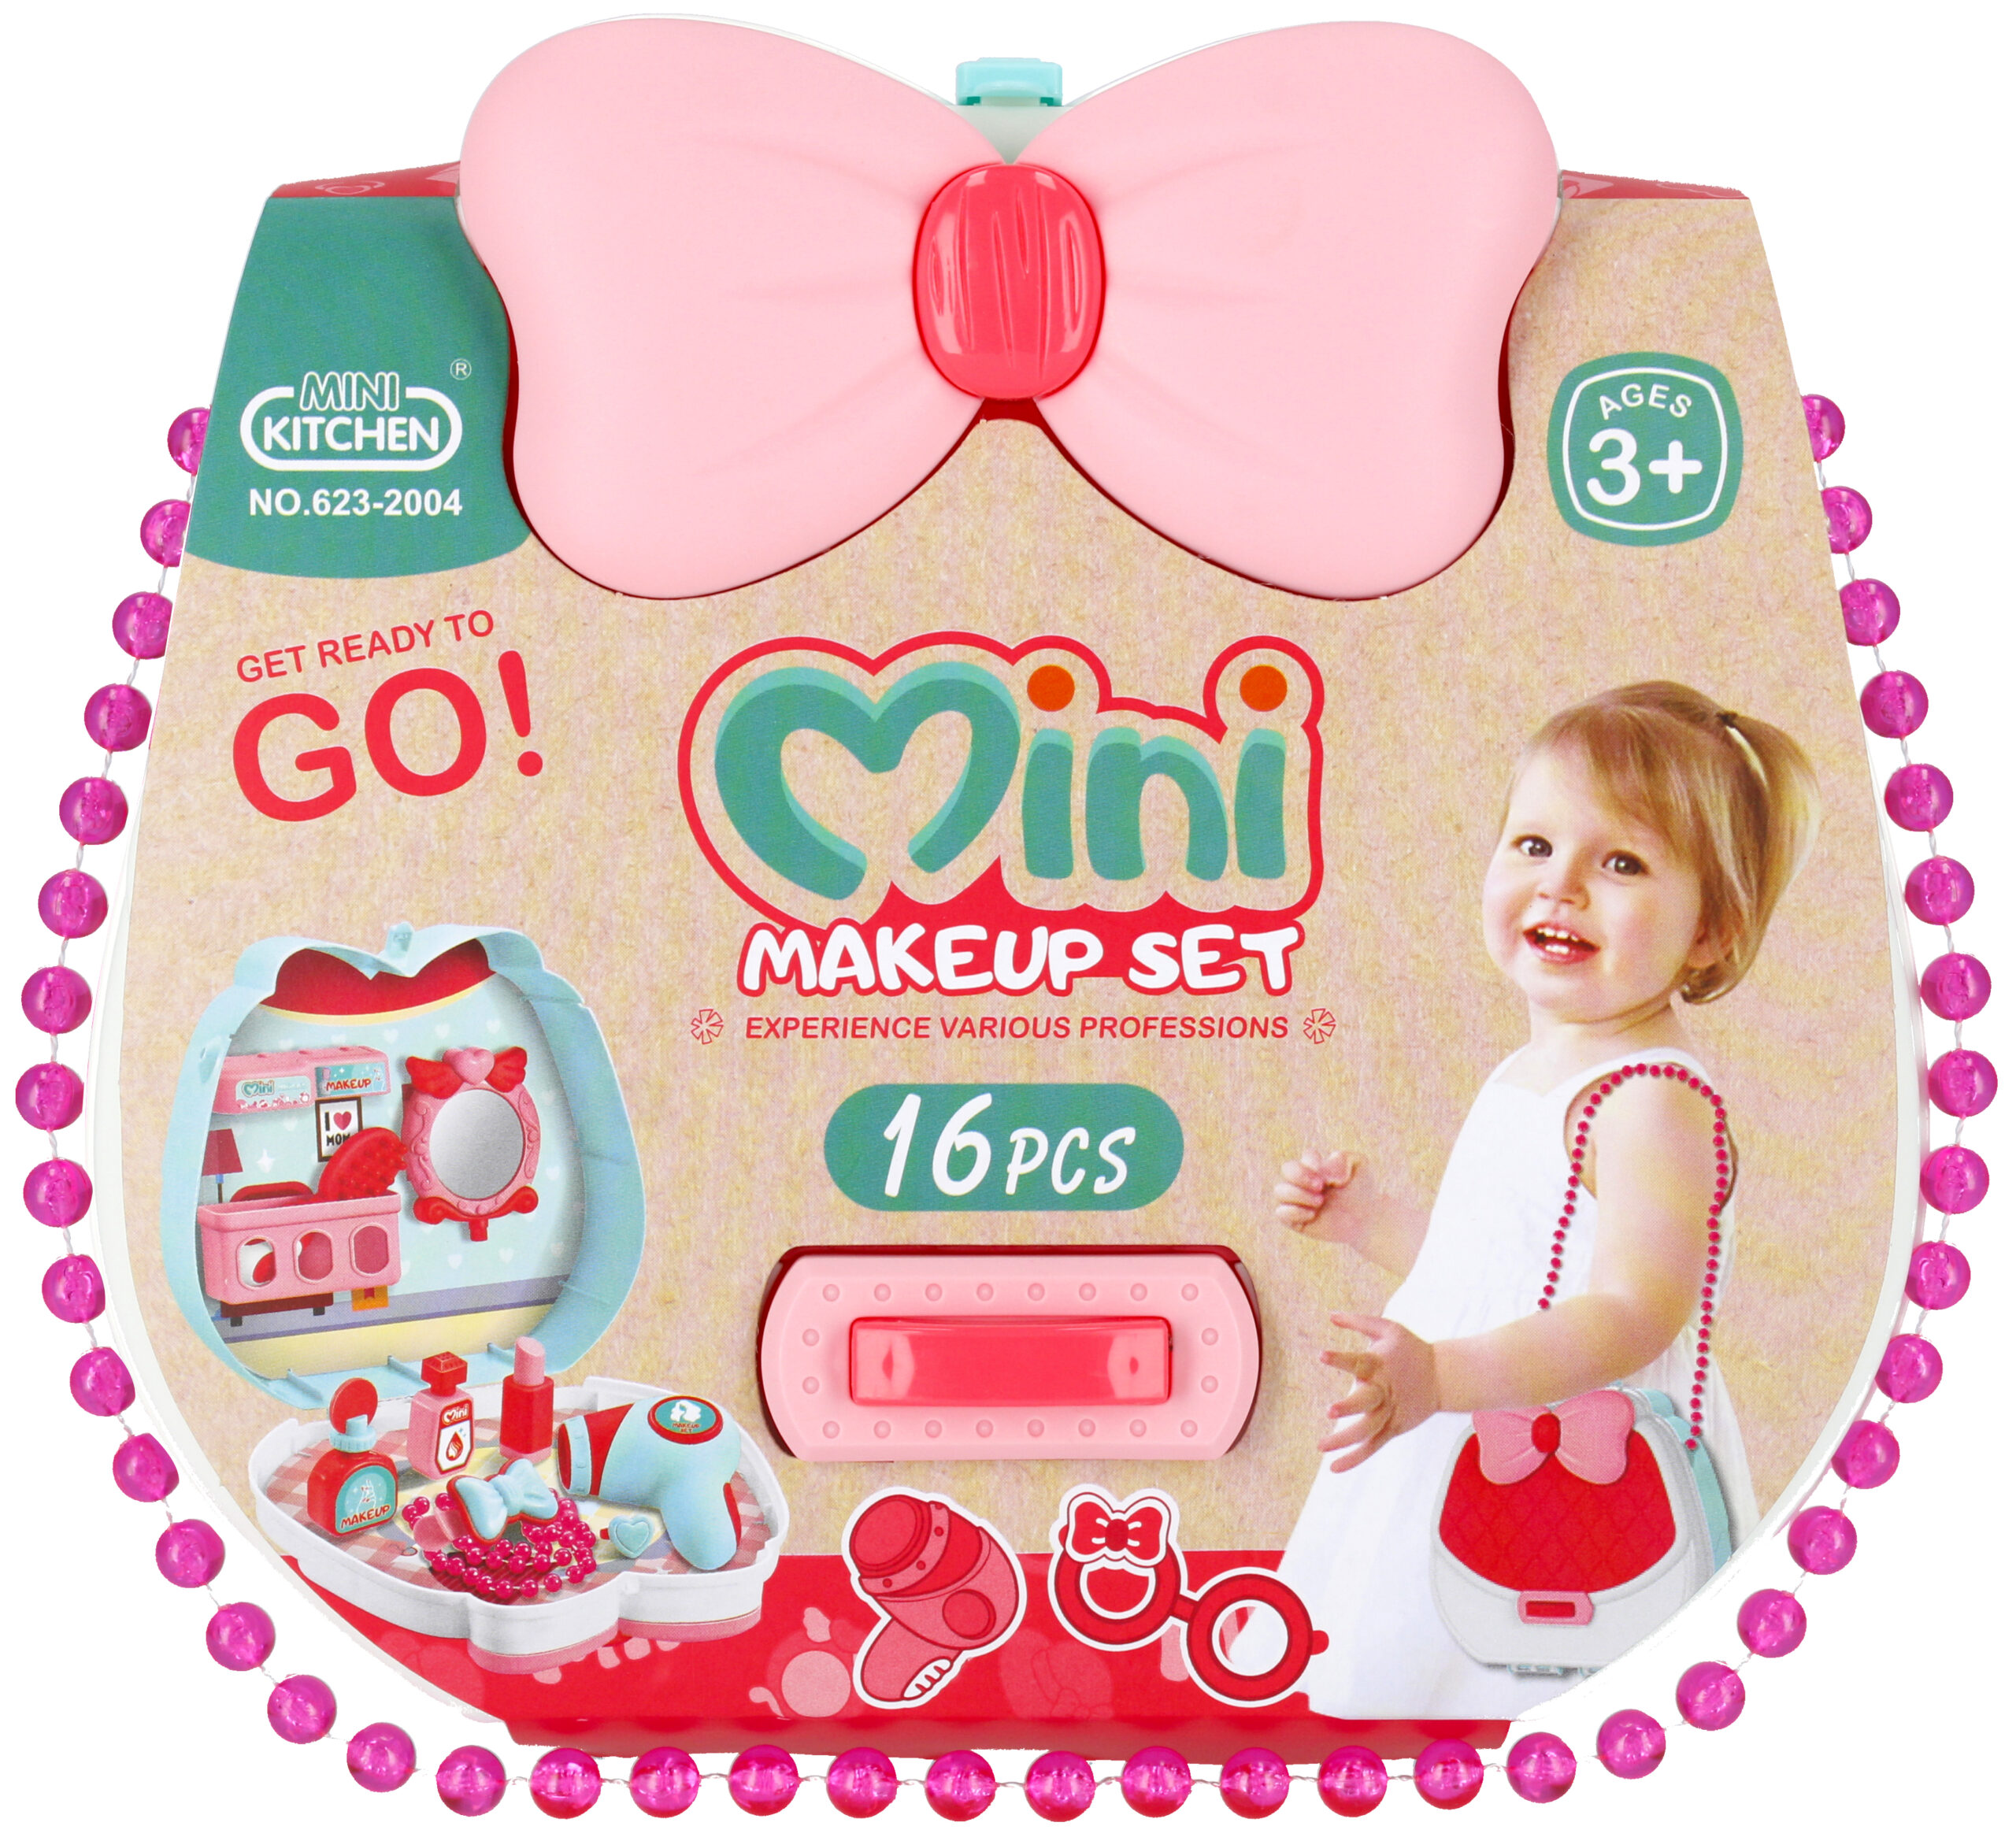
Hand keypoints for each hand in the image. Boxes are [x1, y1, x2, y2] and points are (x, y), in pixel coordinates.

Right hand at [1275, 1149, 1367, 1240]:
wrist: (1366, 1221)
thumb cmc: (1362, 1191)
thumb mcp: (1360, 1166)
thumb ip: (1342, 1159)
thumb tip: (1322, 1174)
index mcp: (1317, 1166)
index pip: (1307, 1156)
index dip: (1314, 1162)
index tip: (1331, 1176)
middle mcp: (1303, 1181)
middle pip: (1287, 1169)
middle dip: (1300, 1176)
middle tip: (1320, 1186)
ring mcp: (1297, 1200)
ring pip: (1280, 1191)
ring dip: (1299, 1194)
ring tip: (1320, 1202)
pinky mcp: (1295, 1220)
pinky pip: (1280, 1213)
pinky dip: (1294, 1212)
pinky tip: (1313, 1214)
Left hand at [1317, 1313, 1440, 1473]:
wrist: (1444, 1375)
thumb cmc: (1411, 1349)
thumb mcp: (1388, 1329)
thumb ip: (1359, 1322)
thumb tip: (1331, 1314)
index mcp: (1380, 1365)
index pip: (1359, 1362)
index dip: (1341, 1359)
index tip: (1322, 1355)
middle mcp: (1384, 1390)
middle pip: (1367, 1401)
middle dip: (1350, 1405)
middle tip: (1330, 1411)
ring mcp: (1390, 1412)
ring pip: (1368, 1429)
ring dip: (1345, 1439)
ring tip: (1320, 1446)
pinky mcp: (1394, 1428)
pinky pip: (1373, 1445)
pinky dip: (1356, 1457)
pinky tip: (1334, 1467)